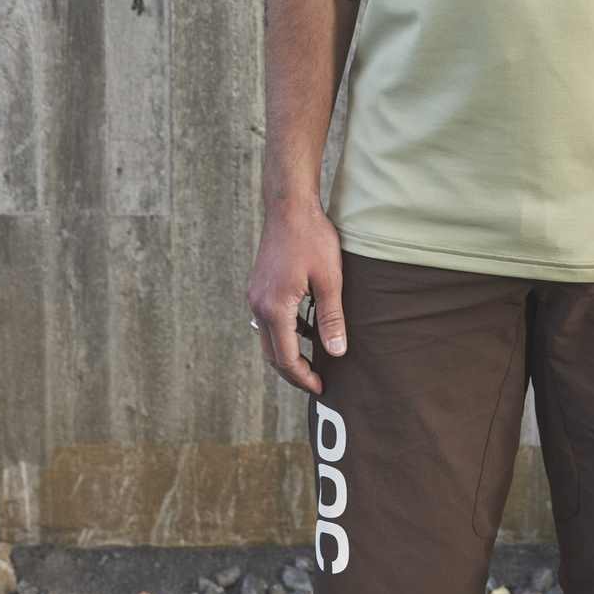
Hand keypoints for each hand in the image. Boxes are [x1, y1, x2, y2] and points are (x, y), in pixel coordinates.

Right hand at [247, 201, 348, 395]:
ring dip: (289, 351)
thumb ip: (331, 319)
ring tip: (315, 358)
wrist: (289, 206)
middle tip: (317, 381)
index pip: (286, 358)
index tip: (322, 387)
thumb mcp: (329, 280)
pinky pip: (270, 319)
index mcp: (275, 309)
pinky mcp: (260, 286)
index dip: (304, 377)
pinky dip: (286, 331)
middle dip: (294, 371)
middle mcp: (258, 305)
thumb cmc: (312, 238)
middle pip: (273, 354)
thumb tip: (337, 352)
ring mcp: (256, 295)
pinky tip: (308, 327)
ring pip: (269, 337)